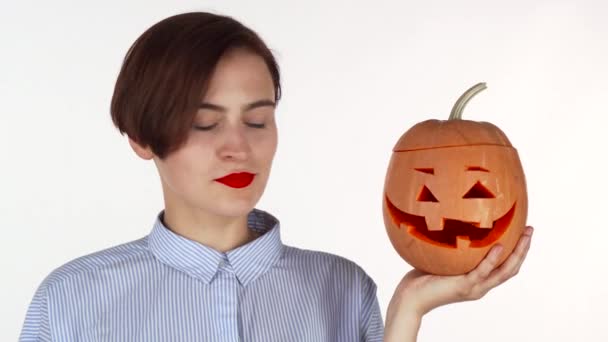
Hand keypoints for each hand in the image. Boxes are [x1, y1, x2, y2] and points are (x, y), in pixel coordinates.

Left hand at [384, 226, 533, 341]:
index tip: (523, 231)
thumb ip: (453, 246)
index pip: (504, 266)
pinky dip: (492, 259)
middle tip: (531, 230)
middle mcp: (480, 286)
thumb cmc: (422, 277)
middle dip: (524, 249)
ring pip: (503, 271)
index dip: (517, 251)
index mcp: (478, 280)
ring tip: (524, 235)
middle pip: (511, 268)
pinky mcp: (463, 286)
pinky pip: (482, 272)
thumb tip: (452, 220)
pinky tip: (499, 245)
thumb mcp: (443, 258)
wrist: (410, 298)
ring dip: (516, 253)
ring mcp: (474, 287)